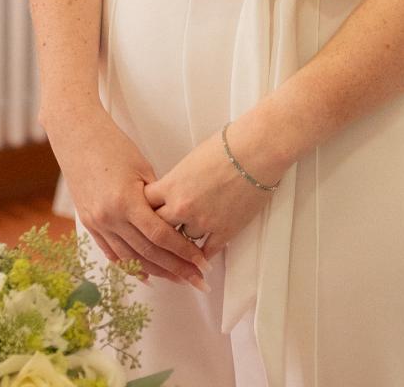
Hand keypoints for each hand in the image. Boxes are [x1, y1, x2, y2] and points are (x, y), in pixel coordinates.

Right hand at [47, 107, 206, 287]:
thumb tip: (173, 219)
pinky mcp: (89, 224)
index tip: (201, 261)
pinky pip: (111, 252)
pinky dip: (129, 266)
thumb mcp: (141, 167)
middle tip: (197, 279)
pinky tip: (145, 275)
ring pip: (130, 257)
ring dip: (156, 271)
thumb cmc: (114, 145)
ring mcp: (97, 224)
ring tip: (178, 280)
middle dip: (175, 268)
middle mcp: (109, 218)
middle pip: (148, 252)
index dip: (183, 251)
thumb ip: (155, 197)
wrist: (77, 136)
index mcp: (126, 201)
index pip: (160, 235)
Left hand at [144, 122, 276, 263]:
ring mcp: (203, 222)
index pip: (145, 204)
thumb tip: (175, 190)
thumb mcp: (193, 158)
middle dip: (159, 229)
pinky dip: (202, 256)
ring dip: (184, 240)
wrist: (259, 150)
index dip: (144, 209)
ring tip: (182, 244)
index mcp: (172, 185)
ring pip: (182, 242)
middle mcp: (182, 207)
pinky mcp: (224, 231)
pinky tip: (199, 260)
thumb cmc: (229, 145)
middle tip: (158, 234)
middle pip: (158, 228)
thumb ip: (178, 179)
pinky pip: (206, 252)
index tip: (145, 213)